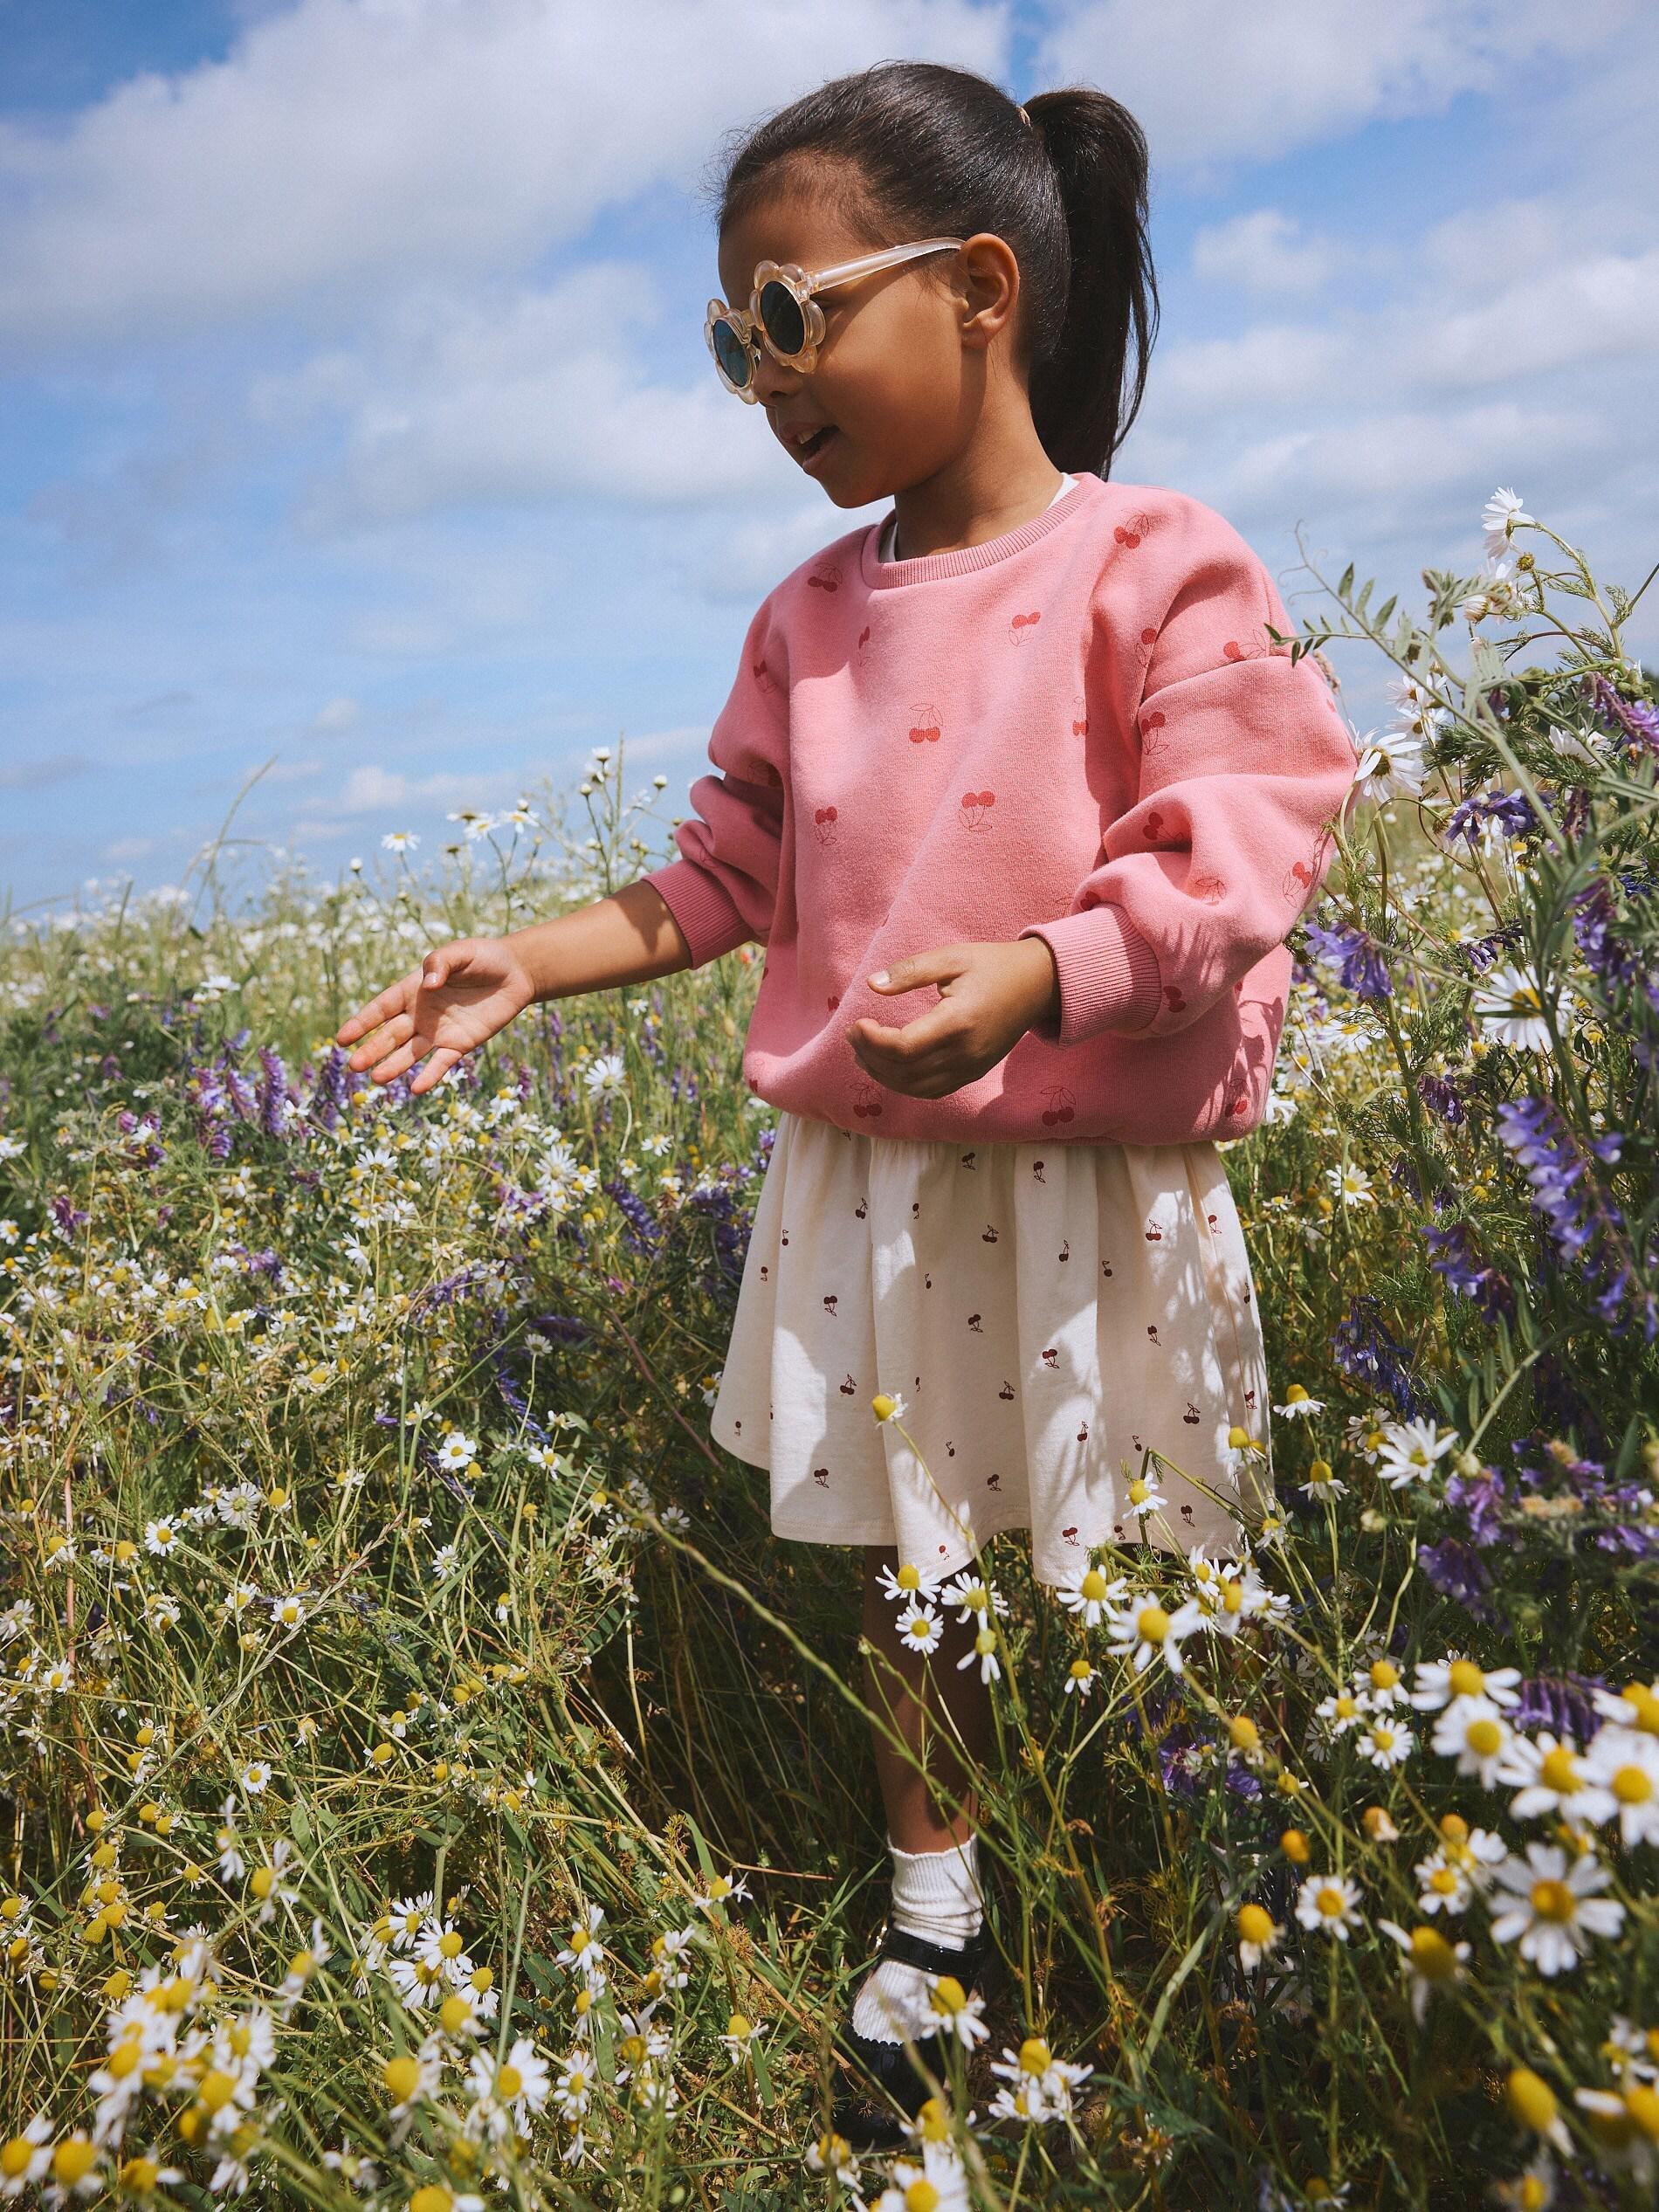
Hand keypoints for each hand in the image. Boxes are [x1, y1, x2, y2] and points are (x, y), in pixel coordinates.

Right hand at [334, 935, 537, 1094]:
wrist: (515, 973)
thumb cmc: (483, 957)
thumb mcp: (460, 952)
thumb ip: (440, 963)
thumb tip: (428, 985)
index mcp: (413, 990)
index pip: (381, 1009)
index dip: (361, 1023)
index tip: (341, 1039)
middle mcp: (420, 1015)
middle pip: (390, 1036)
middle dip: (372, 1050)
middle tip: (353, 1066)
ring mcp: (438, 1032)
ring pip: (410, 1053)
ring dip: (394, 1066)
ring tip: (376, 1080)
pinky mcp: (460, 1044)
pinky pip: (441, 1063)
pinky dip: (430, 1076)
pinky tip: (416, 1089)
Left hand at [848, 938, 1059, 1098]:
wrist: (1038, 986)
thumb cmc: (992, 966)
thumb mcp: (951, 957)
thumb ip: (910, 971)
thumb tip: (872, 985)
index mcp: (959, 1022)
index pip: (904, 1048)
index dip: (872, 1041)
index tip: (856, 1023)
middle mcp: (965, 1053)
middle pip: (904, 1072)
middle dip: (870, 1056)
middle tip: (853, 1034)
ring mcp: (971, 1068)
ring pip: (915, 1088)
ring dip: (883, 1074)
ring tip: (862, 1052)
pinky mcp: (973, 1073)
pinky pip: (932, 1091)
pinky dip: (904, 1084)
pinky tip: (888, 1066)